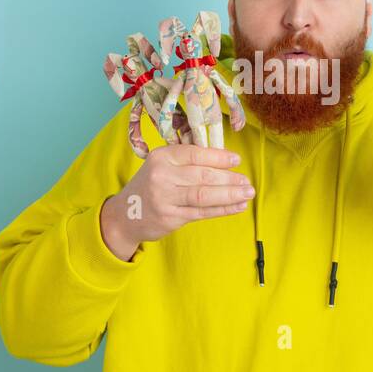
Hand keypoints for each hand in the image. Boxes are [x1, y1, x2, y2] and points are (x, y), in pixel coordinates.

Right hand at [100, 143, 252, 260]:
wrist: (125, 215)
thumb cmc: (151, 186)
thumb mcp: (161, 166)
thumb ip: (186, 162)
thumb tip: (225, 161)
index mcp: (161, 157)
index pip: (195, 154)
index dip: (218, 157)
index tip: (236, 160)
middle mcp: (161, 176)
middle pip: (202, 176)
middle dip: (229, 179)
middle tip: (247, 181)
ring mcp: (165, 198)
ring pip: (204, 195)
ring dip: (230, 194)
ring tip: (247, 193)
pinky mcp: (170, 217)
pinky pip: (202, 213)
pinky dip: (222, 209)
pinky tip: (237, 207)